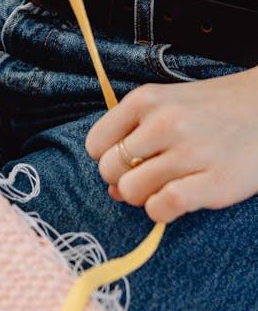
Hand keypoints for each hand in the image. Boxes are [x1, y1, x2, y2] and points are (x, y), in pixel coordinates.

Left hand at [85, 68, 257, 222]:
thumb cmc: (210, 110)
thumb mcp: (166, 106)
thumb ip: (133, 138)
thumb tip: (112, 191)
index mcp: (146, 99)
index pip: (95, 144)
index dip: (108, 158)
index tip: (128, 160)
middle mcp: (164, 122)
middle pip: (109, 170)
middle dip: (123, 180)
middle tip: (149, 176)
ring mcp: (190, 152)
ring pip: (132, 191)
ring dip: (143, 197)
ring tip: (165, 186)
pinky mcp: (214, 182)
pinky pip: (164, 206)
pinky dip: (161, 211)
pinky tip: (174, 201)